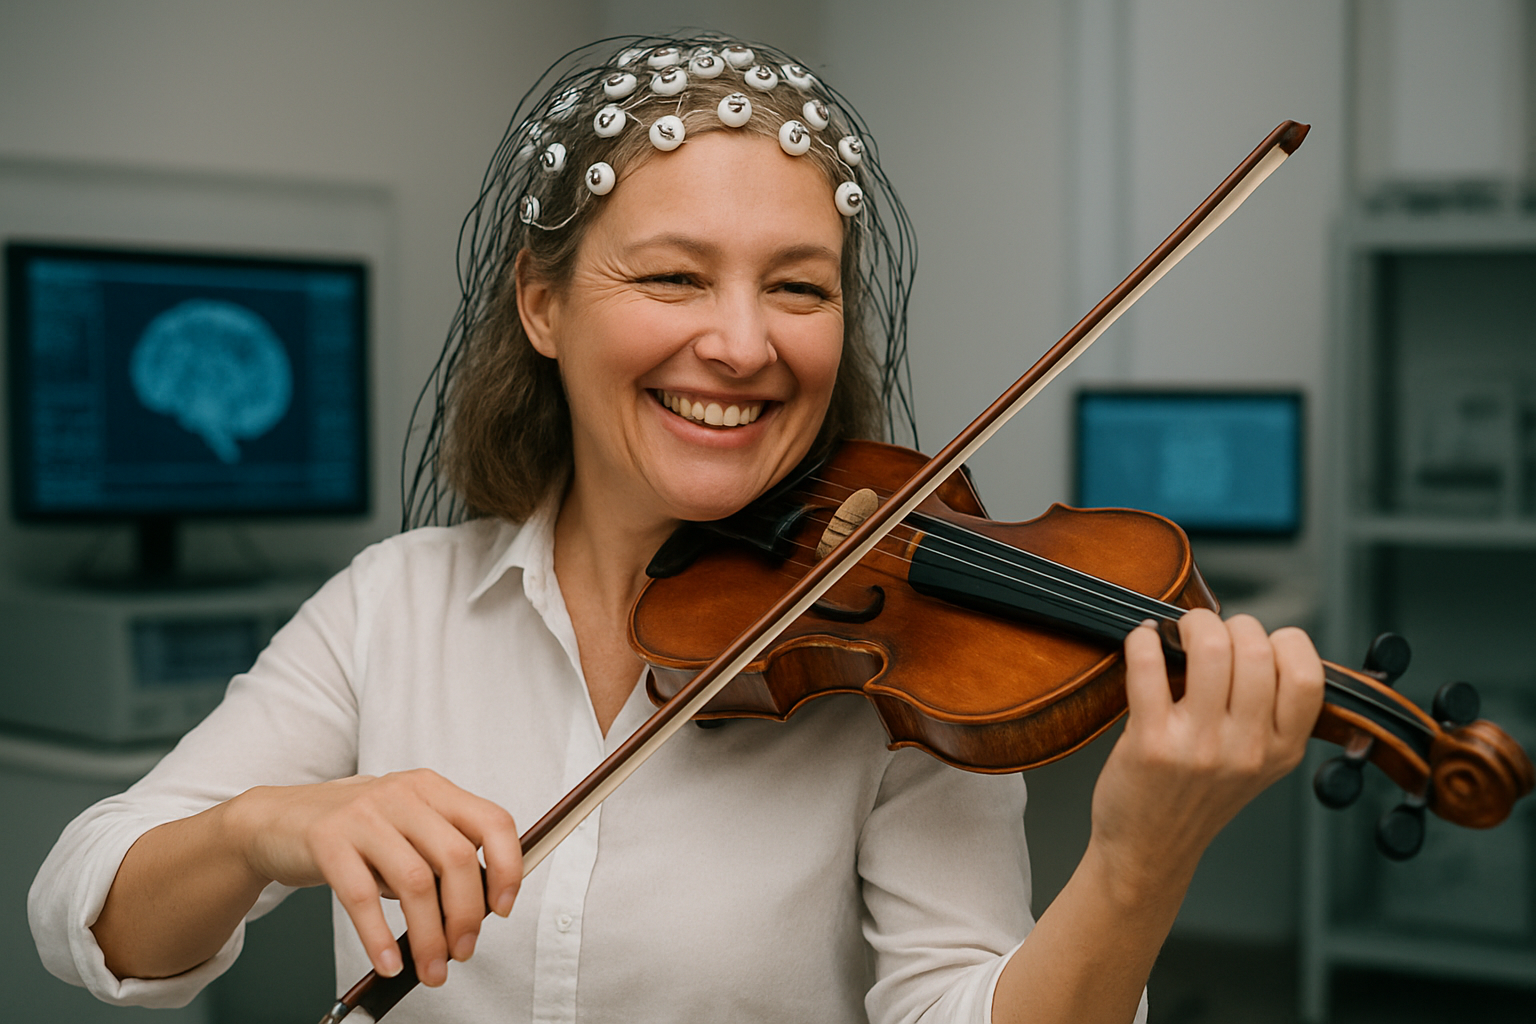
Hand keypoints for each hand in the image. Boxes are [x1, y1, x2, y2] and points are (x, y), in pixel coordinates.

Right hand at [229, 770, 521, 986]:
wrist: (276, 820)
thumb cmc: (353, 830)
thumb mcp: (406, 826)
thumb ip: (441, 851)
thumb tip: (480, 907)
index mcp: (432, 789)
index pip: (493, 822)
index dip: (507, 868)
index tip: (503, 908)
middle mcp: (403, 794)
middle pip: (456, 859)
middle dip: (466, 915)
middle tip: (463, 951)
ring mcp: (363, 814)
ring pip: (414, 882)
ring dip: (429, 936)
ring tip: (430, 968)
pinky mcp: (327, 840)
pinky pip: (362, 897)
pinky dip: (379, 937)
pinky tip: (388, 962)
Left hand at [1088, 610, 1323, 897]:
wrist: (1148, 850)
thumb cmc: (1196, 798)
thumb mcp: (1256, 765)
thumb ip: (1268, 714)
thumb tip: (1259, 641)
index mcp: (1283, 750)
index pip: (1308, 676)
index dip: (1284, 643)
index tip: (1257, 644)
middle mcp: (1247, 749)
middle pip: (1257, 650)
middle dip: (1230, 624)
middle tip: (1209, 633)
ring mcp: (1200, 746)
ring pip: (1211, 649)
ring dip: (1192, 624)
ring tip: (1178, 632)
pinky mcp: (1151, 743)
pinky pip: (1149, 665)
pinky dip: (1143, 639)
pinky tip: (1143, 642)